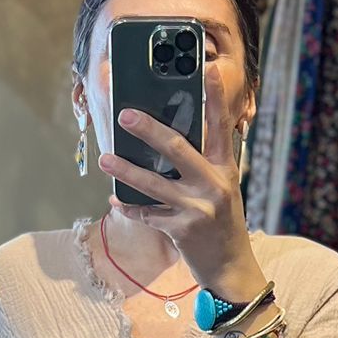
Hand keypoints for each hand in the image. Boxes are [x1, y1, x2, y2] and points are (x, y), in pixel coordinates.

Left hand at [97, 65, 267, 302]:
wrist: (231, 268)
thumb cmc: (222, 223)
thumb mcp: (221, 190)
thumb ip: (202, 166)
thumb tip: (165, 144)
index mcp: (226, 169)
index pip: (220, 127)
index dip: (215, 98)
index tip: (208, 69)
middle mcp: (214, 185)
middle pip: (178, 149)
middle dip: (149, 130)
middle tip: (124, 115)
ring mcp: (197, 209)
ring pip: (153, 183)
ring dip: (125, 170)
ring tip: (106, 157)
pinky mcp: (182, 230)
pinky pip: (147, 214)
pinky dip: (130, 207)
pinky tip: (116, 200)